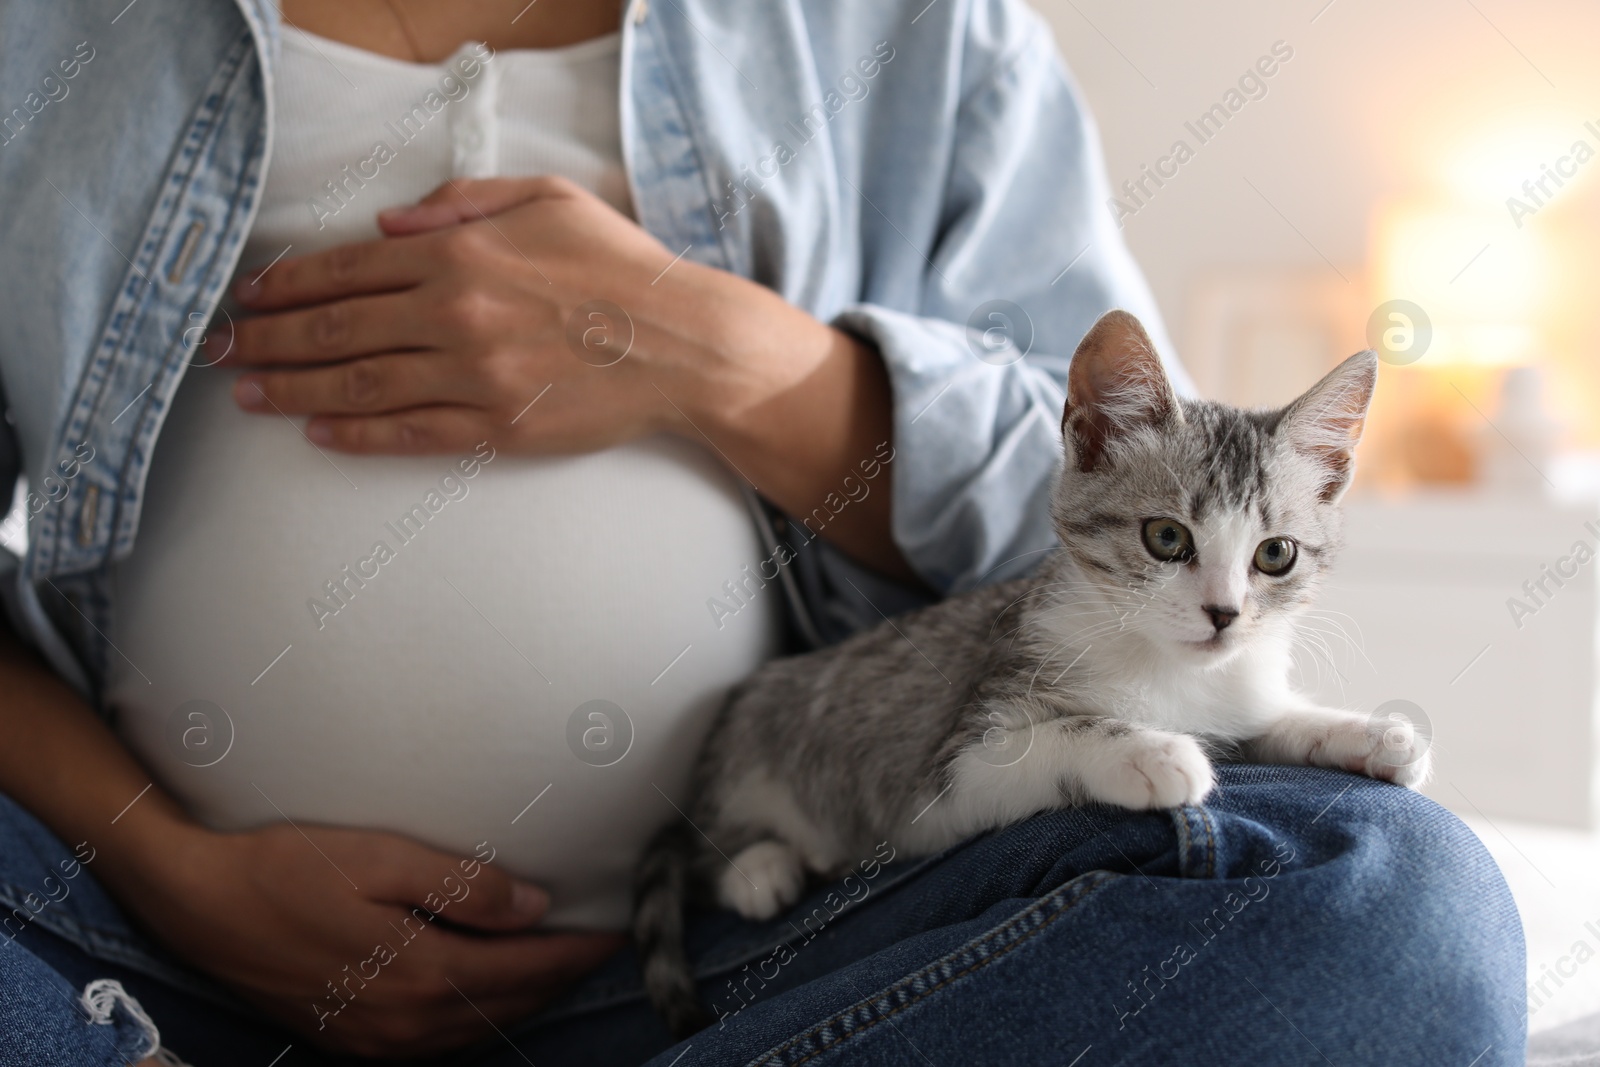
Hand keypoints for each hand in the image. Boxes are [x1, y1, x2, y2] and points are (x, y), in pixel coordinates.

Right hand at [134, 821, 621, 1055]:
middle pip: (508, 1006)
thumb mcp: (381, 858)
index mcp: (422, 974)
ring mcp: (375, 1039)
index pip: (526, 970)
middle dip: (559, 979)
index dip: (576, 952)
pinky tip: (485, 994)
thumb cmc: (287, 866)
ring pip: (475, 1031)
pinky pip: (436, 1042)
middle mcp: (405, 1021)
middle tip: (597, 947)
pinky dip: (476, 1019)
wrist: (198, 902)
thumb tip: (536, 904)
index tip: (616, 932)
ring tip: (555, 967)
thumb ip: (464, 885)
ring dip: (522, 1002)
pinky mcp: (350, 1039)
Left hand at [221, 176, 832, 455]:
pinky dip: (356, 434)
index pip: (348, 268)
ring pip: (358, 385)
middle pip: (335, 329)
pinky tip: (318, 433)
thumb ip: (462, 200)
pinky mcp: (495, 427)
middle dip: (267, 338)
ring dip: (292, 390)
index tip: (250, 295)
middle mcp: (452, 314)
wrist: (682, 344)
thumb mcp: (546, 199)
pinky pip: (409, 433)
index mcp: (458, 253)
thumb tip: (389, 222)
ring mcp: (471, 376)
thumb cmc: (621, 267)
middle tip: (221, 349)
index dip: (288, 284)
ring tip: (249, 393)